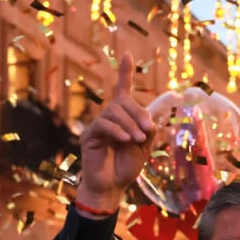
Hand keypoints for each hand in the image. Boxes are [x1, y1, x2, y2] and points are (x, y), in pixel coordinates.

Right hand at [76, 52, 154, 212]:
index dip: (124, 72)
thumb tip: (149, 118)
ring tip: (137, 140)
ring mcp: (99, 125)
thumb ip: (147, 131)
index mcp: (124, 117)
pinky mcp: (90, 135)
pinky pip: (104, 124)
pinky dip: (118, 130)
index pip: (122, 89)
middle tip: (148, 131)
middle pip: (123, 101)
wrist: (112, 186)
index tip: (126, 53)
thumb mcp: (144, 148)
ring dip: (130, 124)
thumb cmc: (127, 167)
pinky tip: (126, 139)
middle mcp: (110, 117)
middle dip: (138, 114)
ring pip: (114, 112)